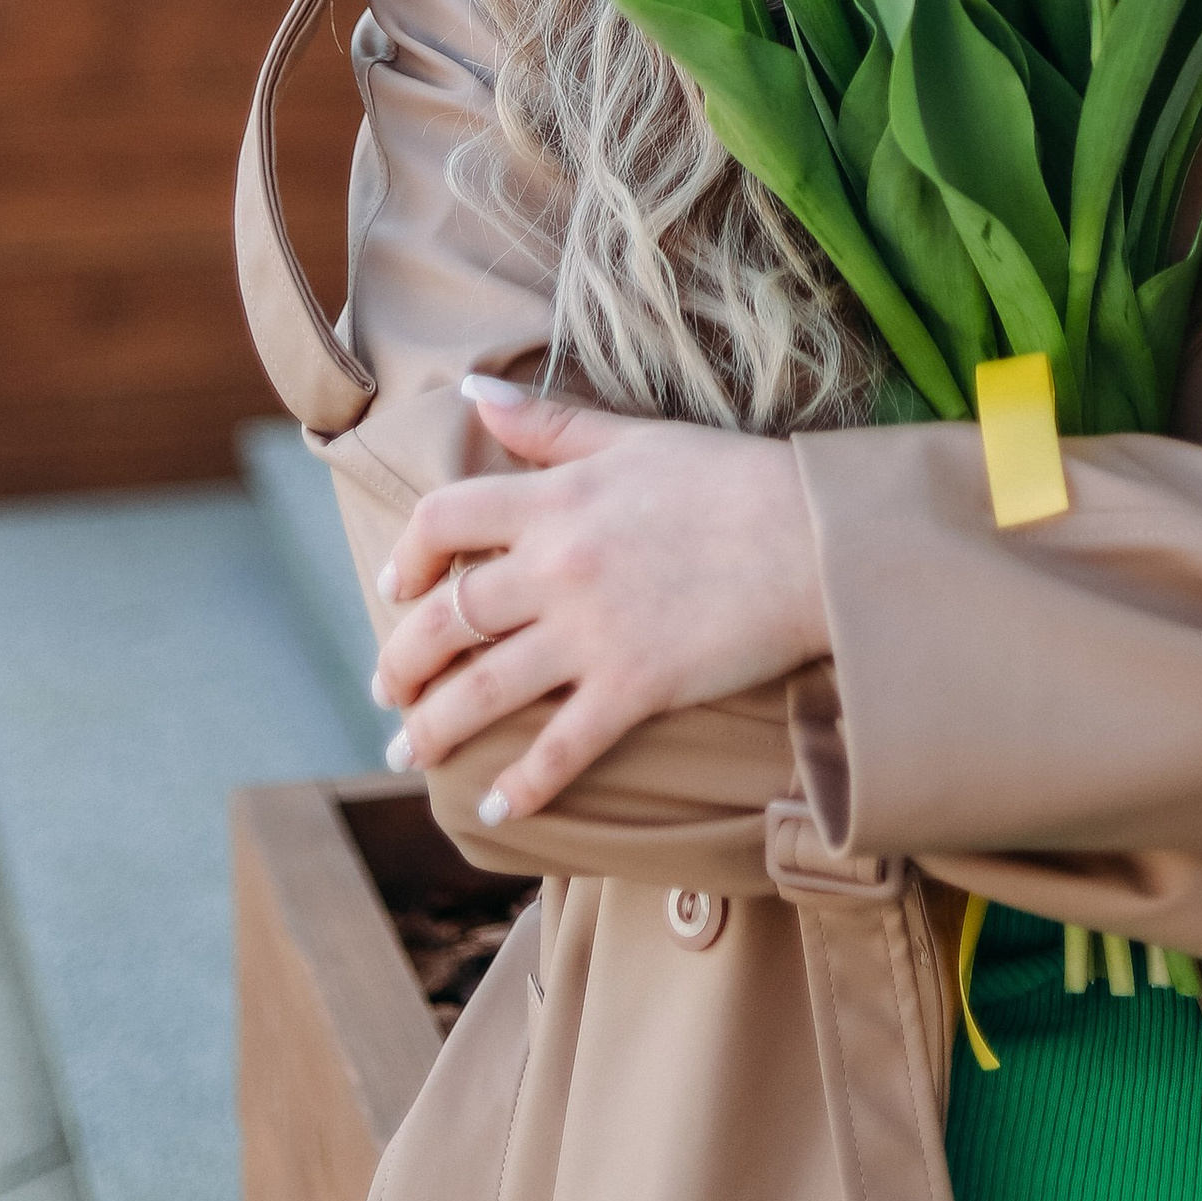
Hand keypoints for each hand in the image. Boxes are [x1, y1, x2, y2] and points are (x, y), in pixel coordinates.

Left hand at [371, 380, 828, 825]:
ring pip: (482, 691)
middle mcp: (558, 566)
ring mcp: (593, 632)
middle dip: (400, 663)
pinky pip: (561, 748)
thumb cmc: (729, 478)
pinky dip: (523, 785)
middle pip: (444, 619)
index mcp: (555, 498)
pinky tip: (499, 809)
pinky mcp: (635, 687)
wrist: (814, 536)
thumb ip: (547, 421)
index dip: (406, 556)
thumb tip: (473, 391)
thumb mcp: (632, 436)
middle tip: (388, 691)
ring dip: (434, 730)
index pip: (443, 522)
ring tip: (410, 753)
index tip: (394, 583)